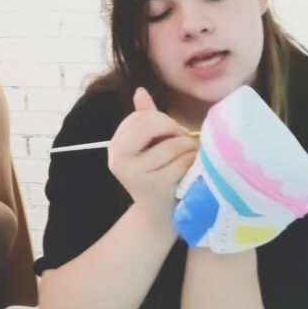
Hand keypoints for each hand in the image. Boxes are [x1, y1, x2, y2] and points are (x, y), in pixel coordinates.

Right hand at [108, 87, 197, 220]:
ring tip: (188, 157)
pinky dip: (192, 163)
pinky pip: (182, 163)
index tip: (169, 134)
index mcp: (115, 146)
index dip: (160, 120)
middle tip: (181, 141)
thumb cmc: (158, 176)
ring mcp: (135, 174)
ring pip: (171, 144)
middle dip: (173, 129)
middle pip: (150, 124)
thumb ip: (145, 118)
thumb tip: (140, 91)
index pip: (139, 117)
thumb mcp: (149, 146)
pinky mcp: (155, 187)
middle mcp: (119, 159)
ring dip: (188, 148)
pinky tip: (191, 170)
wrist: (160, 217)